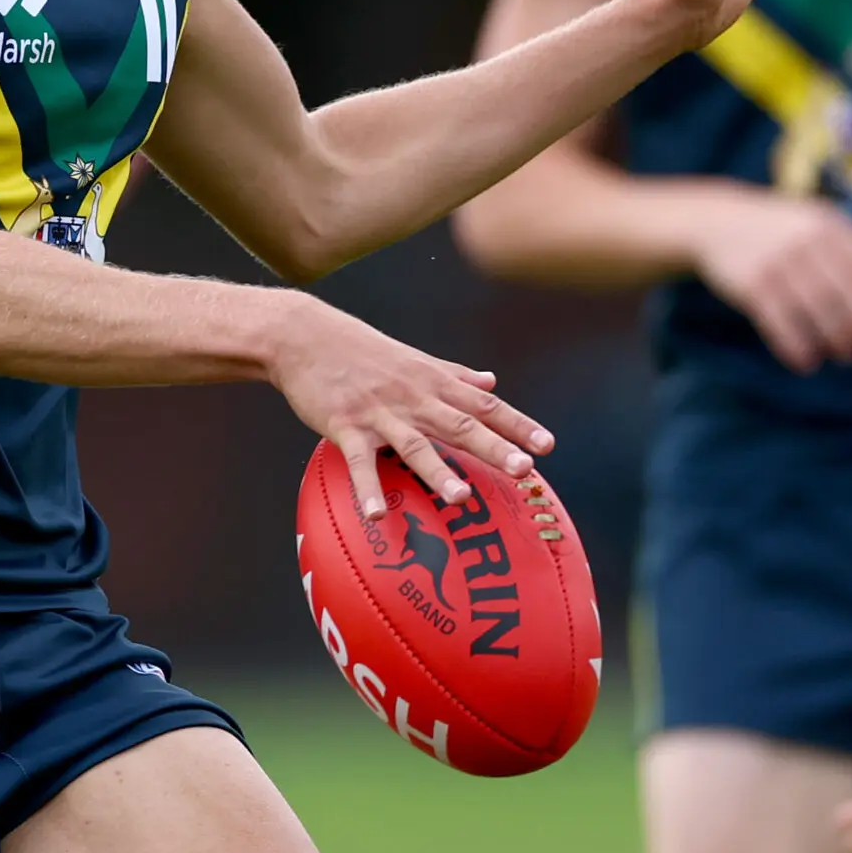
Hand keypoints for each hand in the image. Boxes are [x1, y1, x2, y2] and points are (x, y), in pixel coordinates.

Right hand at [263, 293, 554, 518]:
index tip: (547, 444)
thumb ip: (455, 374)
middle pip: (459, 425)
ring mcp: (378, 413)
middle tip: (525, 469)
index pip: (484, 405)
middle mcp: (412, 397)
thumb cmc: (361, 350)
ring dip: (437, 472)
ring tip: (462, 498)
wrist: (304, 335)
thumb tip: (493, 382)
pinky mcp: (344, 426)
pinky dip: (368, 489)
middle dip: (494, 447)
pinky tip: (377, 517)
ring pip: (414, 445)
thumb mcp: (414, 359)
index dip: (516, 424)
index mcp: (432, 382)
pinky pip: (359, 463)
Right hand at [691, 189, 851, 369]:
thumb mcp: (813, 221)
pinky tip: (806, 363)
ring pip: (817, 311)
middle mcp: (805, 241)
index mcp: (827, 225)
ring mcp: (778, 262)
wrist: (716, 221)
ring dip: (836, 339)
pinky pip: (780, 323)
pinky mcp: (752, 284)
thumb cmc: (778, 229)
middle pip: (845, 291)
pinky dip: (796, 347)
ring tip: (846, 355)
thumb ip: (847, 248)